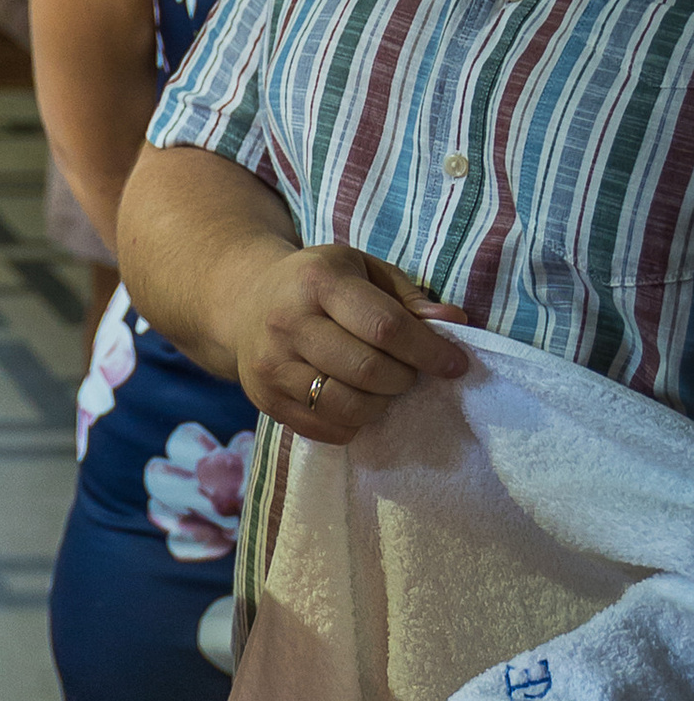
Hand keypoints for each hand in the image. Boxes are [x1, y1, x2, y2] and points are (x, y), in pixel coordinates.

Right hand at [229, 246, 467, 443]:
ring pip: (346, 406)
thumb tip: (454, 322)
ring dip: (380, 405)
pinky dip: (353, 424)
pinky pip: (324, 429)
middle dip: (404, 379)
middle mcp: (287, 323)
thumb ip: (408, 298)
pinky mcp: (264, 400)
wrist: (245, 303)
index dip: (428, 351)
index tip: (455, 365)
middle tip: (409, 373)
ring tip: (383, 389)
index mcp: (318, 281)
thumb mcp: (363, 271)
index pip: (385, 326)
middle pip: (367, 370)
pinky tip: (356, 402)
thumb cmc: (319, 284)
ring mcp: (271, 365)